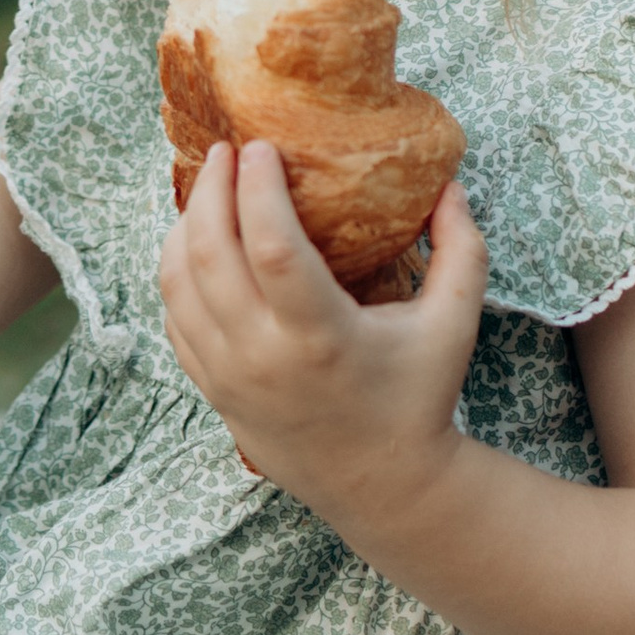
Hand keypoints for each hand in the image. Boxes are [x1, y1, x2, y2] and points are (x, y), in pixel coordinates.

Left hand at [158, 141, 487, 537]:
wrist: (383, 487)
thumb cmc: (419, 397)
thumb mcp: (453, 325)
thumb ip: (461, 250)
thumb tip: (449, 184)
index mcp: (320, 337)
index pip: (270, 247)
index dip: (257, 188)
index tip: (260, 147)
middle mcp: (263, 357)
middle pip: (209, 253)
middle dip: (208, 189)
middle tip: (225, 151)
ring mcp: (229, 376)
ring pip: (176, 283)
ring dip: (185, 225)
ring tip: (208, 189)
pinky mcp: (213, 389)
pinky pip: (174, 318)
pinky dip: (176, 272)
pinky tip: (197, 242)